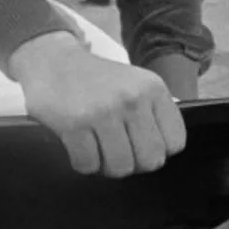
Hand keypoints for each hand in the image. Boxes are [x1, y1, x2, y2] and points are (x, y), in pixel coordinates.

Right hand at [10, 31, 186, 177]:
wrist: (53, 61)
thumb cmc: (98, 80)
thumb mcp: (136, 84)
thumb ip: (154, 113)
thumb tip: (164, 151)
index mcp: (153, 89)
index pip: (175, 143)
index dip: (158, 151)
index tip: (141, 144)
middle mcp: (132, 99)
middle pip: (150, 161)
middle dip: (134, 163)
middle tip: (119, 151)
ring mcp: (103, 112)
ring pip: (121, 168)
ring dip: (107, 166)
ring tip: (99, 149)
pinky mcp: (74, 124)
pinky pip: (88, 165)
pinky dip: (84, 163)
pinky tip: (80, 146)